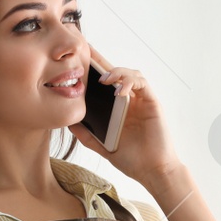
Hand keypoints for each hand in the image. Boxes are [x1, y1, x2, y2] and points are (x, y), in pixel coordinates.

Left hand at [69, 43, 180, 188]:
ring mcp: (141, 100)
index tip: (76, 60)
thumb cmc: (132, 160)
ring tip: (104, 79)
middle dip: (100, 59)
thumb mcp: (102, 146)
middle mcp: (129, 100)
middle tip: (86, 49)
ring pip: (130, 74)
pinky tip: (120, 91)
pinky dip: (131, 82)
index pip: (103, 84)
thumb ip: (86, 134)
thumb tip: (68, 121)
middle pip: (115, 73)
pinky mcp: (152, 102)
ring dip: (116, 72)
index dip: (92, 69)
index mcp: (117, 108)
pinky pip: (142, 83)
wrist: (152, 171)